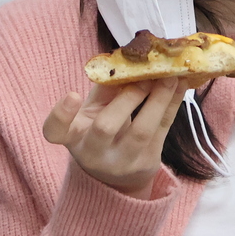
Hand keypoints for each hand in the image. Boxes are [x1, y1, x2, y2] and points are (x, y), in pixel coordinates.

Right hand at [42, 77, 190, 198]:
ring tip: (170, 75)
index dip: (60, 115)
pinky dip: (171, 104)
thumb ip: (106, 88)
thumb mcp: (94, 111)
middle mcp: (93, 153)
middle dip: (127, 97)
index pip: (54, 131)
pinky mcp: (146, 163)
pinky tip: (179, 85)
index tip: (71, 94)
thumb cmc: (101, 131)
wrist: (118, 175)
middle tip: (145, 73)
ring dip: (158, 98)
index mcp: (72, 137)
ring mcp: (121, 162)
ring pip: (141, 130)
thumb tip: (128, 59)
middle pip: (105, 126)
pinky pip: (162, 130)